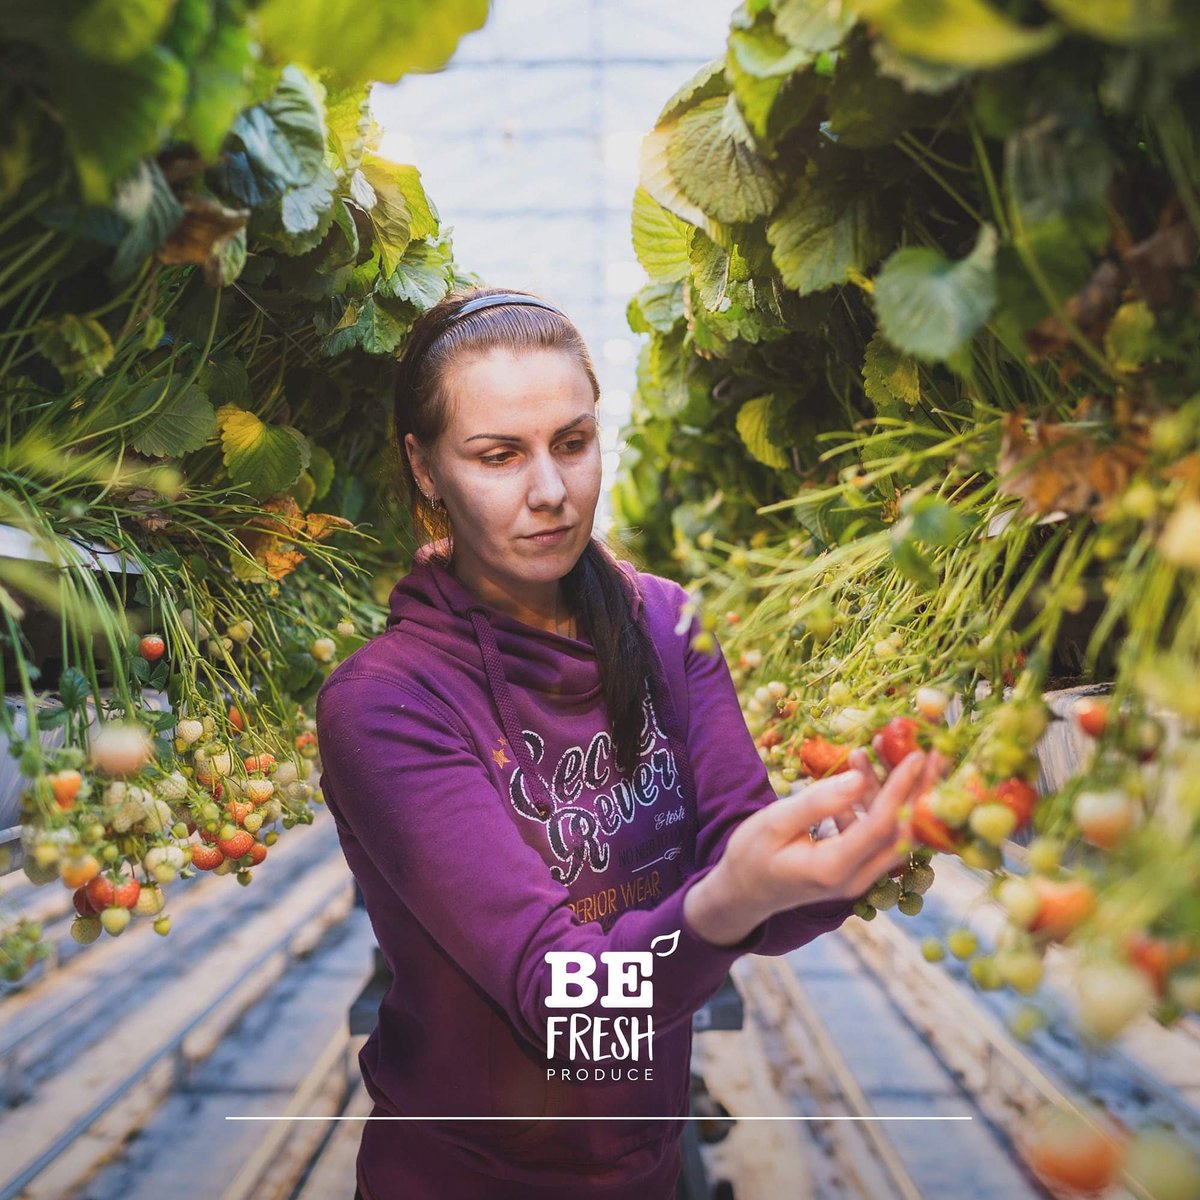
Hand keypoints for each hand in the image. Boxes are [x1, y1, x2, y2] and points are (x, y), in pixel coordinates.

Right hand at [714, 749, 936, 927]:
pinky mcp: (858, 868)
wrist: (743, 892)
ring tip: (891, 748)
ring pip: (896, 832)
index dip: (902, 789)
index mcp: (834, 869)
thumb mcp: (775, 822)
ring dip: (899, 792)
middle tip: (940, 753)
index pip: (881, 826)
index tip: (919, 754)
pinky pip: (880, 834)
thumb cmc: (751, 853)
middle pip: (904, 833)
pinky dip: (879, 802)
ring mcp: (860, 877)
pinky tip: (862, 770)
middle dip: (924, 791)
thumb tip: (859, 777)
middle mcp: (856, 879)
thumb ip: (818, 801)